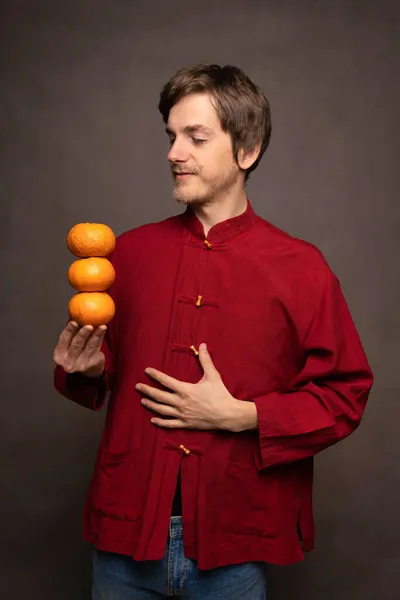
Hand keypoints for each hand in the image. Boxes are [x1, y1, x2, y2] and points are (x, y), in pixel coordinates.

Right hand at [53, 321, 105, 377]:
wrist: (88, 370)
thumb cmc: (77, 352)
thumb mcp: (70, 345)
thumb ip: (73, 332)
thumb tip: (77, 312)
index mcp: (59, 355)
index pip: (63, 341)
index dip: (69, 331)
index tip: (74, 322)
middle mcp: (68, 362)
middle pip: (76, 345)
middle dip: (83, 334)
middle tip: (89, 325)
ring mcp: (81, 365)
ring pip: (90, 347)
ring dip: (96, 335)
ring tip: (102, 326)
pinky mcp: (92, 365)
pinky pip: (97, 349)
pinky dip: (100, 338)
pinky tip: (103, 330)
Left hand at [136, 343, 257, 431]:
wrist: (227, 415)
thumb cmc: (220, 394)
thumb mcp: (213, 375)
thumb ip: (205, 360)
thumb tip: (202, 345)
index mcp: (185, 390)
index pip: (165, 381)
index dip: (155, 375)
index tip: (146, 371)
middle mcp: (180, 402)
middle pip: (159, 396)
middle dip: (147, 390)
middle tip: (137, 386)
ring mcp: (182, 414)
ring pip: (161, 410)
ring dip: (151, 405)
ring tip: (142, 400)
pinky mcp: (186, 424)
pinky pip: (170, 424)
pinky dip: (160, 422)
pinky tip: (153, 420)